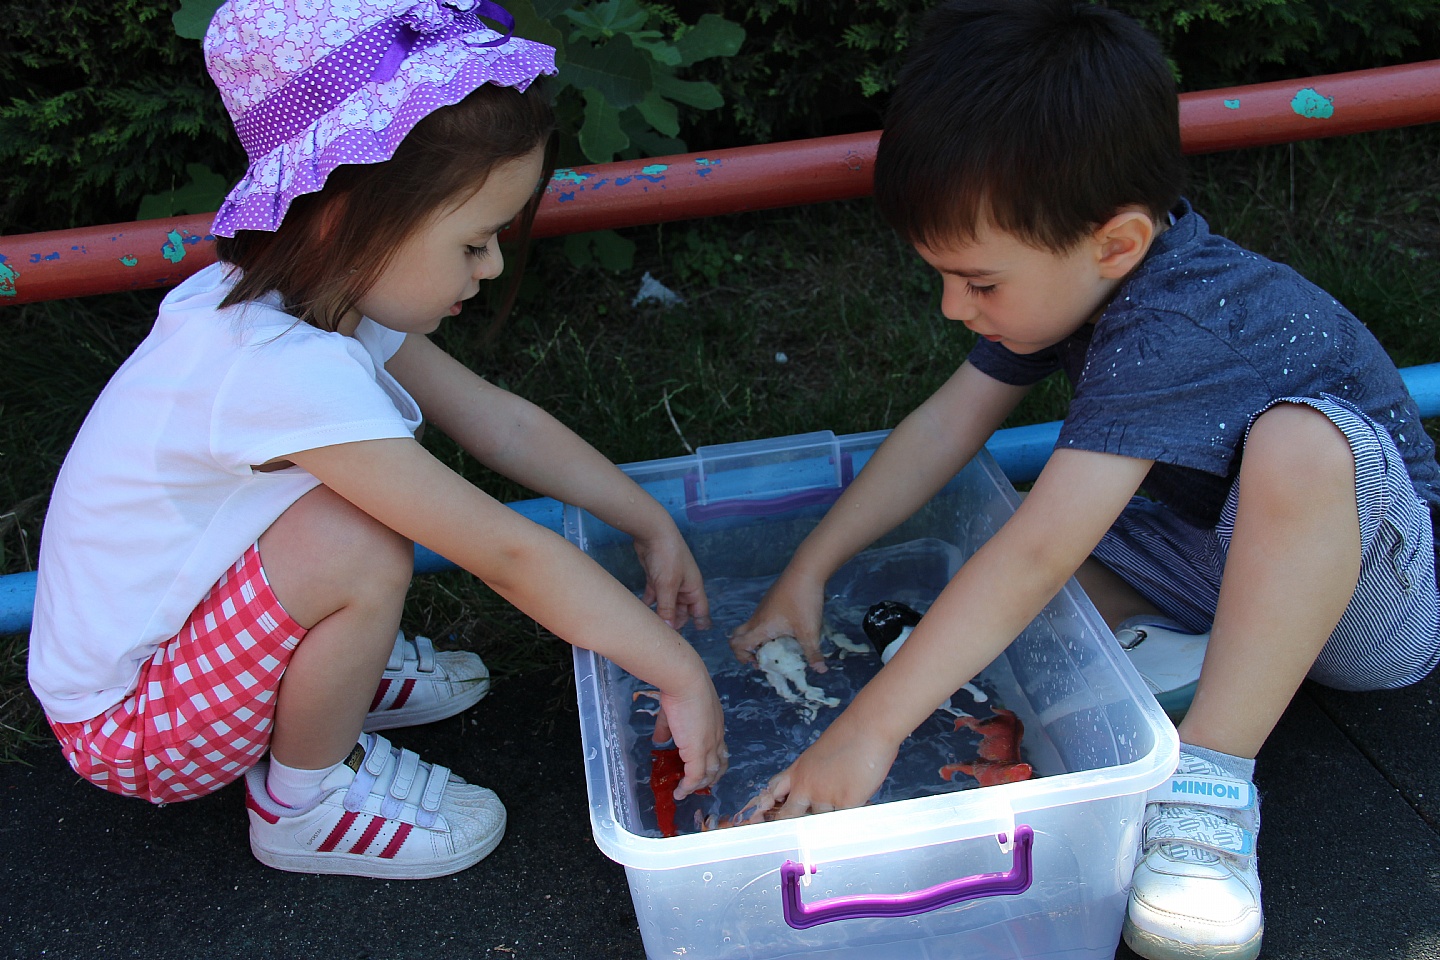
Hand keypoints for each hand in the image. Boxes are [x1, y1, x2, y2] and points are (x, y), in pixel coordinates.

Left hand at [634, 525, 710, 630]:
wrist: (653, 532)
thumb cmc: (667, 557)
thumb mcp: (668, 585)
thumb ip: (667, 608)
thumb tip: (668, 629)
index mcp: (693, 588)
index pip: (700, 611)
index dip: (698, 624)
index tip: (690, 638)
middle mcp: (684, 586)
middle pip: (682, 610)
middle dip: (674, 622)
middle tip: (663, 636)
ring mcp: (669, 582)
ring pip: (667, 603)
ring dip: (661, 613)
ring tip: (652, 628)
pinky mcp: (656, 577)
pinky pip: (655, 595)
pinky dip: (650, 603)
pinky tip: (642, 612)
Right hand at [655, 672, 728, 799]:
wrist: (685, 681)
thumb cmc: (680, 688)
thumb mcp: (673, 710)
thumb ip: (667, 727)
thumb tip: (659, 740)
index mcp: (715, 724)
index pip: (719, 748)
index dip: (713, 760)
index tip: (705, 768)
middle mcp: (717, 737)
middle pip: (719, 764)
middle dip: (711, 777)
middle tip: (700, 785)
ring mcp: (709, 746)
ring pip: (709, 773)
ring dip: (699, 784)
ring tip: (688, 791)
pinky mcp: (698, 752)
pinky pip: (694, 777)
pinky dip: (688, 787)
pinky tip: (680, 793)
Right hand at [728, 568, 826, 671]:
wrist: (806, 570)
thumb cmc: (803, 601)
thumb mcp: (810, 630)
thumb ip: (813, 652)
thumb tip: (821, 670)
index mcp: (761, 627)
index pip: (736, 644)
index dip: (742, 657)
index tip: (760, 662)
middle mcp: (757, 618)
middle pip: (738, 635)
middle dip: (746, 649)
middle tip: (764, 655)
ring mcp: (763, 608)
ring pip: (751, 627)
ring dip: (759, 639)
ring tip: (780, 645)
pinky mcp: (771, 601)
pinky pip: (761, 619)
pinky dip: (767, 629)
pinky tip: (788, 629)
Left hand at [740, 718, 897, 819]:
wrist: (868, 726)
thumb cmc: (849, 736)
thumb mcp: (818, 754)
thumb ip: (812, 775)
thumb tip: (811, 797)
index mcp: (797, 772)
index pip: (775, 796)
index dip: (772, 811)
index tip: (768, 821)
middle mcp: (806, 786)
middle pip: (791, 817)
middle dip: (797, 826)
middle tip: (805, 831)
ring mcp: (825, 796)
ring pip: (824, 821)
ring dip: (834, 817)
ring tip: (848, 798)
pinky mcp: (846, 802)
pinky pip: (846, 820)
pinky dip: (852, 816)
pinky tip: (861, 801)